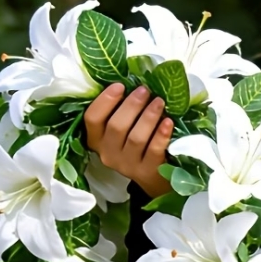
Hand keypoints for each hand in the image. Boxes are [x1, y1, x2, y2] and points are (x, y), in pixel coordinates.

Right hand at [84, 83, 173, 198]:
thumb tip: (132, 83)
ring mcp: (128, 165)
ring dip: (148, 117)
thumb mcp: (122, 131)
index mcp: (97, 139)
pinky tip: (168, 122)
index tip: (120, 85)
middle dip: (132, 105)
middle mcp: (108, 153)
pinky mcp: (147, 172)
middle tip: (145, 90)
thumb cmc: (136, 146)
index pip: (92, 118)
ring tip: (159, 102)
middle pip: (117, 126)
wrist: (153, 178)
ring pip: (136, 138)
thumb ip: (120, 112)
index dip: (105, 100)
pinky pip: (154, 151)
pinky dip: (161, 135)